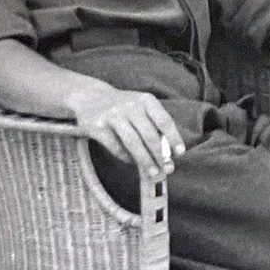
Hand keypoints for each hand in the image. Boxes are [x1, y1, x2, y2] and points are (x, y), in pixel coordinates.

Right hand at [69, 84, 185, 179]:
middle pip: (149, 134)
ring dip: (145, 160)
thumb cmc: (125, 108)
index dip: (174, 138)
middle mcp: (131, 105)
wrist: (89, 97)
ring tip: (153, 173)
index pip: (164, 121)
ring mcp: (113, 115)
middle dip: (159, 154)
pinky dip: (126, 157)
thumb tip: (169, 157)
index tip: (180, 153)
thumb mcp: (142, 109)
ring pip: (133, 142)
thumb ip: (156, 128)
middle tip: (166, 169)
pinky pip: (115, 146)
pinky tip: (132, 162)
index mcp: (146, 100)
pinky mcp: (98, 125)